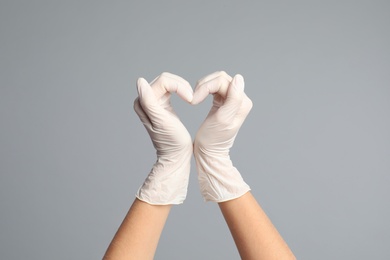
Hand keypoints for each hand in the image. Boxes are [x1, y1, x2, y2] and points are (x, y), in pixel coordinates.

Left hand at [133, 72, 192, 204]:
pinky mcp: (163, 103)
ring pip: (170, 82)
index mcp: (143, 102)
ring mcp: (154, 100)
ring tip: (191, 98)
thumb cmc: (171, 141)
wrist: (176, 154)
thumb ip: (148, 101)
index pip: (163, 81)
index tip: (190, 99)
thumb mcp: (160, 121)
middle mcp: (146, 99)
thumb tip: (140, 81)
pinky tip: (188, 98)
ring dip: (183, 87)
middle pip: (166, 79)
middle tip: (192, 98)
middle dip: (181, 85)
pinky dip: (182, 90)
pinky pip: (172, 88)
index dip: (179, 86)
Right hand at [192, 71, 252, 201]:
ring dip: (202, 87)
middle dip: (204, 85)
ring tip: (194, 99)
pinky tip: (198, 98)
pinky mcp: (222, 101)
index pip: (223, 81)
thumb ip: (233, 99)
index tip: (193, 100)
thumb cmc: (213, 139)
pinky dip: (204, 90)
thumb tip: (238, 78)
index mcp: (242, 102)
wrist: (208, 152)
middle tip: (193, 99)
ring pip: (216, 81)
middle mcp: (239, 99)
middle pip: (220, 78)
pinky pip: (213, 87)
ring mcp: (231, 100)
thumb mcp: (223, 119)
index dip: (205, 87)